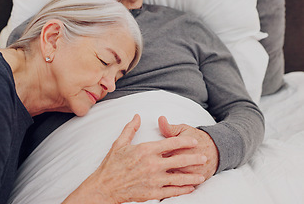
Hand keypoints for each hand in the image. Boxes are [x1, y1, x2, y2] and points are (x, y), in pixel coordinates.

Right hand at [63, 114, 206, 203]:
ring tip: (201, 175)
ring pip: (178, 177)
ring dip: (192, 176)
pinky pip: (171, 191)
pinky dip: (182, 190)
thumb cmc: (111, 165)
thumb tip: (137, 116)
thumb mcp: (119, 143)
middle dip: (193, 158)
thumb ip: (130, 129)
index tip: (194, 141)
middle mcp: (152, 164)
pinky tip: (190, 188)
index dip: (184, 141)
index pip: (170, 143)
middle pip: (179, 159)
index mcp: (145, 150)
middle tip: (204, 157)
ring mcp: (153, 179)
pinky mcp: (152, 192)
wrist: (105, 186)